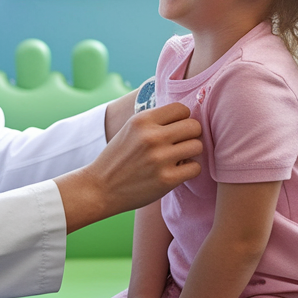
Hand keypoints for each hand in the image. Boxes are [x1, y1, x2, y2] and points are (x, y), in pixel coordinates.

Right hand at [56, 103, 201, 232]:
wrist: (100, 188)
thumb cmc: (119, 158)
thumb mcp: (130, 129)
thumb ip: (155, 121)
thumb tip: (187, 115)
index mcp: (142, 120)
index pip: (182, 109)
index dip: (182, 119)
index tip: (174, 130)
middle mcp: (151, 136)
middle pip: (194, 127)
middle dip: (190, 135)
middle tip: (179, 145)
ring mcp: (160, 158)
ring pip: (197, 146)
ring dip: (191, 153)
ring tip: (177, 158)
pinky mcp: (167, 179)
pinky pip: (195, 168)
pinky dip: (189, 170)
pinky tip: (176, 171)